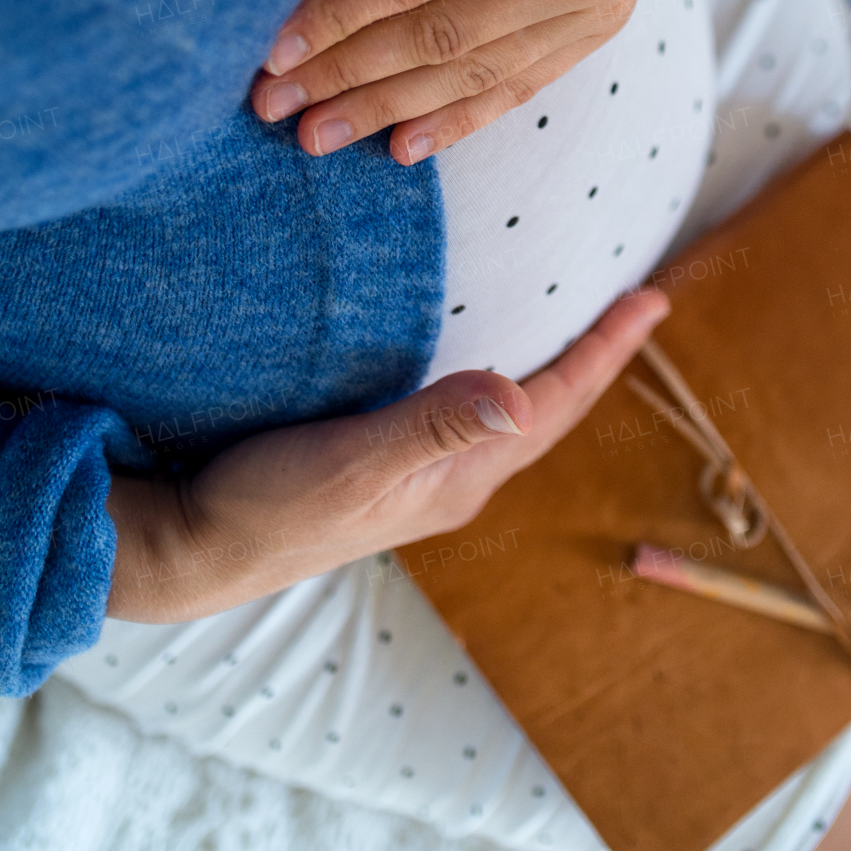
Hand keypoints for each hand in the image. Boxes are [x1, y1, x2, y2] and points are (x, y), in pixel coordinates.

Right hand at [106, 286, 668, 620]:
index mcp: (461, 477)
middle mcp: (454, 482)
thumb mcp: (353, 461)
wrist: (197, 550)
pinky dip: (500, 385)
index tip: (653, 299)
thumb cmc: (270, 505)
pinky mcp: (384, 472)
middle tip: (637, 305)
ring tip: (583, 334)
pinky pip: (469, 421)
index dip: (606, 350)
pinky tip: (486, 371)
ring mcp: (421, 482)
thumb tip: (518, 394)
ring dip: (554, 374)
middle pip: (547, 411)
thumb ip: (432, 426)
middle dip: (596, 358)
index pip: (554, 403)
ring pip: (512, 420)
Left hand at [248, 0, 706, 161]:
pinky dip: (460, 117)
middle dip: (348, 74)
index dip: (341, 15)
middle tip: (270, 103)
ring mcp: (605, 4)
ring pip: (477, 72)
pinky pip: (522, 83)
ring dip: (388, 108)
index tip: (272, 48)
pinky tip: (402, 146)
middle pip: (443, 35)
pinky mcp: (607, 24)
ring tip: (316, 134)